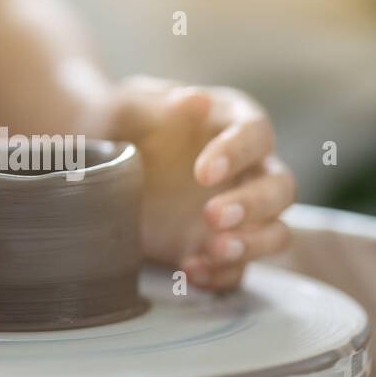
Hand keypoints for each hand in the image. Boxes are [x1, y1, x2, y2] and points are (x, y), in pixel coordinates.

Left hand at [104, 76, 294, 290]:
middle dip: (254, 205)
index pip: (256, 134)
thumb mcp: (129, 109)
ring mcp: (239, 214)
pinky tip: (191, 272)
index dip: (238, 154)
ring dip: (252, 245)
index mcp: (232, 123)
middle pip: (280, 188)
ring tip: (213, 249)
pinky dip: (221, 275)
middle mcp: (247, 169)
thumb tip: (195, 101)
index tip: (203, 173)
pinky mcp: (218, 247)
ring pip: (275, 233)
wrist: (95, 164)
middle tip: (213, 215)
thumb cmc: (121, 124)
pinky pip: (238, 269)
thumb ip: (158, 105)